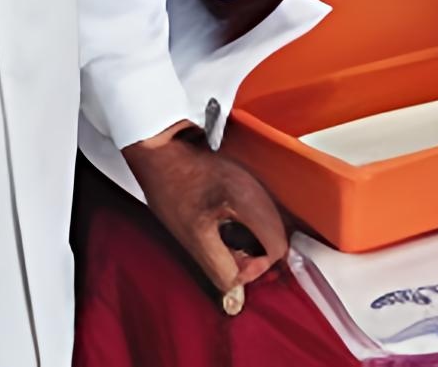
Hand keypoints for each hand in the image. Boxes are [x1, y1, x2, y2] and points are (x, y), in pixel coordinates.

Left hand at [119, 128, 288, 311]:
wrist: (160, 149)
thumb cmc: (171, 185)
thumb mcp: (192, 235)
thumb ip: (219, 266)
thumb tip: (236, 288)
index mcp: (249, 201)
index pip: (277, 246)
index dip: (257, 266)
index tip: (233, 268)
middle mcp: (258, 189)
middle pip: (276, 236)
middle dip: (255, 255)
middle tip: (228, 258)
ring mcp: (253, 181)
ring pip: (269, 224)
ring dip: (251, 241)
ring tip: (223, 242)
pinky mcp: (244, 179)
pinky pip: (258, 211)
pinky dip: (247, 226)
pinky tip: (223, 226)